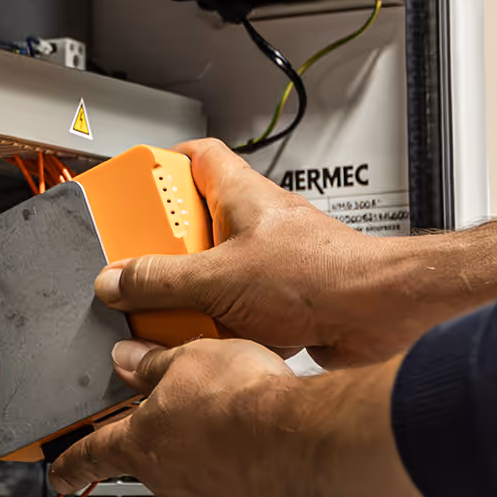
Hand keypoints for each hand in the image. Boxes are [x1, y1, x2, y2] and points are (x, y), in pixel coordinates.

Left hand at [49, 337, 467, 496]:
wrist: (305, 440)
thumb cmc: (248, 401)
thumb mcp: (191, 358)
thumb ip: (154, 364)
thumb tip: (132, 360)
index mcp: (143, 443)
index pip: (91, 455)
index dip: (70, 464)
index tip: (58, 474)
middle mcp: (169, 482)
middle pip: (155, 463)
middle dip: (172, 441)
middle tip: (200, 414)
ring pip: (200, 479)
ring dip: (214, 458)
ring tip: (243, 427)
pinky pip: (240, 495)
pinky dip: (249, 476)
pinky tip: (267, 451)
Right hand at [96, 139, 407, 366]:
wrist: (379, 316)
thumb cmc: (325, 275)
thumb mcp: (218, 278)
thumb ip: (161, 280)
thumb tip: (118, 280)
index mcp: (242, 195)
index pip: (197, 157)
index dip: (162, 165)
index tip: (132, 187)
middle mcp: (257, 224)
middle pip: (195, 226)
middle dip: (168, 252)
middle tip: (143, 267)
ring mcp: (271, 263)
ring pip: (214, 273)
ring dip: (194, 297)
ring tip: (177, 311)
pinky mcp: (282, 301)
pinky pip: (235, 309)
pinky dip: (220, 325)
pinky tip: (213, 339)